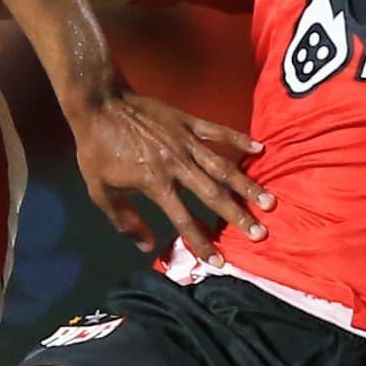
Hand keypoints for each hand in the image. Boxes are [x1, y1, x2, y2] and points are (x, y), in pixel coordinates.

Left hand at [64, 83, 270, 263]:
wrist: (99, 104)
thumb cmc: (96, 149)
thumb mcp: (100, 191)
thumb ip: (125, 220)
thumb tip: (147, 246)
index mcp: (155, 184)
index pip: (184, 220)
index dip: (202, 243)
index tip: (219, 261)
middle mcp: (176, 165)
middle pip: (213, 196)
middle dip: (238, 216)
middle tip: (259, 233)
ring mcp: (185, 141)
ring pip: (223, 166)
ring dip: (247, 185)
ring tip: (268, 201)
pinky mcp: (188, 121)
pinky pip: (218, 132)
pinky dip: (239, 139)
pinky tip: (260, 148)